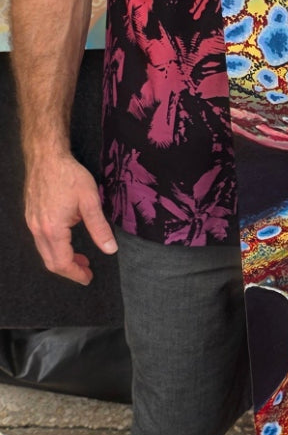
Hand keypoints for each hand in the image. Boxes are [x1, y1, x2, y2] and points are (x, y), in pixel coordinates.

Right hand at [24, 155, 117, 285]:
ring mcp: (31, 222)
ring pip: (44, 251)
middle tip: (86, 270)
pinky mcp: (30, 215)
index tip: (88, 277)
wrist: (47, 156)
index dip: (76, 273)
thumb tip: (110, 249)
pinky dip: (54, 247)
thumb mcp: (90, 201)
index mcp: (52, 229)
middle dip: (69, 269)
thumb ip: (99, 228)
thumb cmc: (69, 175)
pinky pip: (40, 240)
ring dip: (61, 258)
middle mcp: (38, 229)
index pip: (62, 263)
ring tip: (80, 257)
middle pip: (50, 261)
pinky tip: (67, 239)